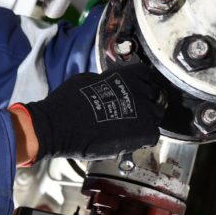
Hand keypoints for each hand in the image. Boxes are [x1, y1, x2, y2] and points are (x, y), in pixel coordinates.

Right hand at [14, 63, 165, 161]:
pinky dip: (143, 139)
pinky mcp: (142, 132)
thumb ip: (106, 82)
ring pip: (156, 116)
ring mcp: (143, 111)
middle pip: (154, 96)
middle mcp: (138, 90)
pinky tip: (129, 140)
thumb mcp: (87, 80)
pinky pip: (153, 136)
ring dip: (146, 121)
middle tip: (134, 113)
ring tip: (130, 128)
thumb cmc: (67, 103)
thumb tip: (110, 88)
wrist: (59, 125)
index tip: (139, 91)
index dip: (143, 85)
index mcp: (125, 75)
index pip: (147, 75)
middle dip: (146, 103)